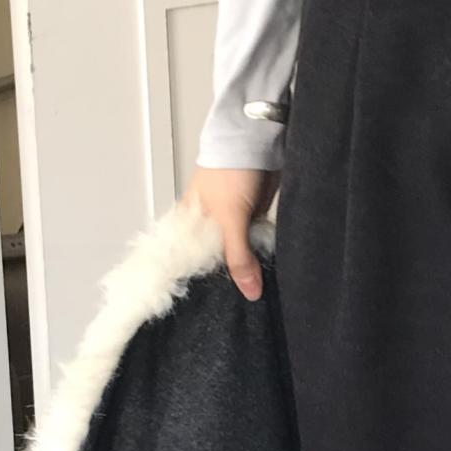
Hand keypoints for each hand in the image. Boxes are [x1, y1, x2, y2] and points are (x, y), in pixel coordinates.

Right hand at [185, 164, 278, 300]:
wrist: (258, 140)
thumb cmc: (230, 171)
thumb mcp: (229, 219)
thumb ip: (238, 257)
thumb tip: (249, 293)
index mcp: (188, 224)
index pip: (186, 261)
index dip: (193, 283)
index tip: (203, 308)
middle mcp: (206, 225)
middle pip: (214, 260)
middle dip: (225, 280)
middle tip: (236, 310)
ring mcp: (231, 222)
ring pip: (236, 253)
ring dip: (245, 269)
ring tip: (254, 298)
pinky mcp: (252, 218)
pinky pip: (253, 244)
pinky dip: (258, 255)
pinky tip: (265, 274)